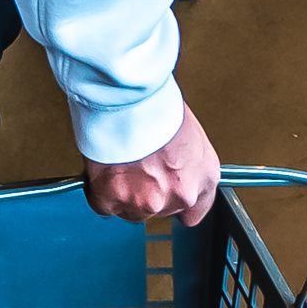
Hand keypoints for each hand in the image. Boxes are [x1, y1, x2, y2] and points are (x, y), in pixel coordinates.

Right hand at [85, 104, 219, 228]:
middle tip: (138, 163)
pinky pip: (104, 204)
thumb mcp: (190, 132)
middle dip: (148, 191)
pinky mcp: (113, 199)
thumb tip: (172, 165)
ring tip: (121, 160)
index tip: (166, 194)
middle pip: (159, 209)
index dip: (175, 201)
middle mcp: (180, 195)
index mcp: (205, 177)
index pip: (194, 212)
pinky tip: (105, 167)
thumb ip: (185, 162)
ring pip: (132, 209)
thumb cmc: (159, 102)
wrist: (130, 95)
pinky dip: (101, 190)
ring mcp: (146, 201)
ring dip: (124, 192)